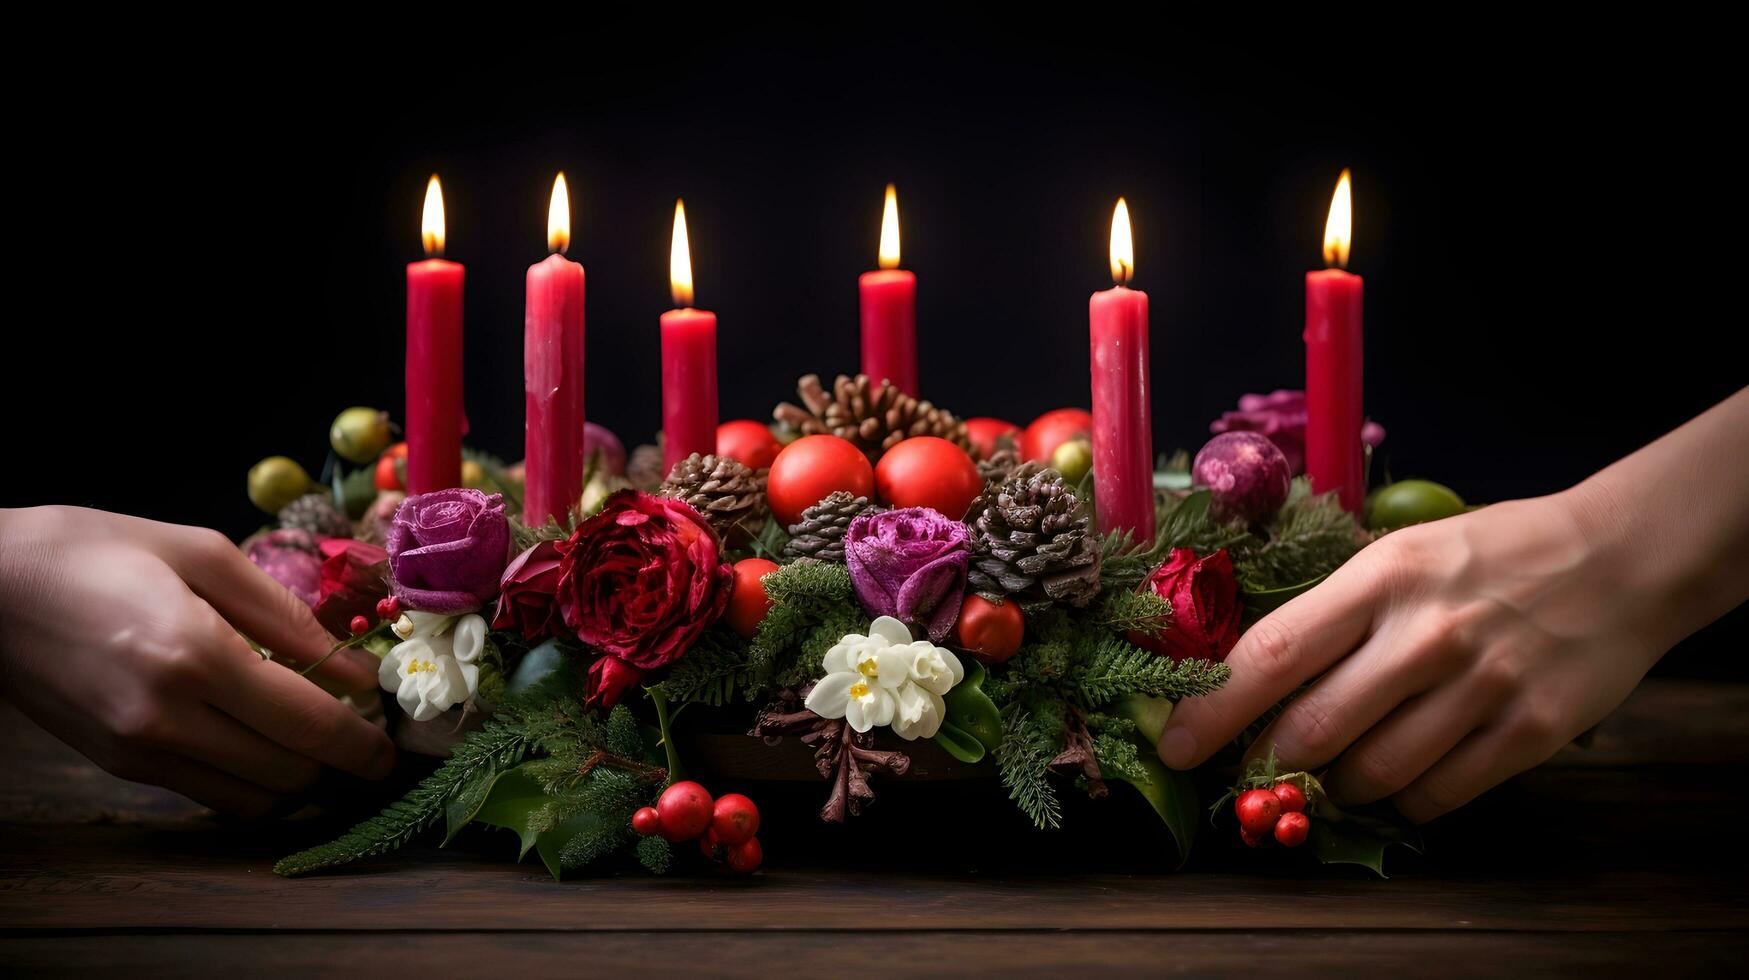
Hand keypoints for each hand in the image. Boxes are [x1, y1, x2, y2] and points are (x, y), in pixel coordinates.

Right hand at [0, 506, 394, 816]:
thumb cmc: (93, 549)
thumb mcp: (199, 552)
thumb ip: (283, 615)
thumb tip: (354, 668)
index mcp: (194, 654)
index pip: (307, 724)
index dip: (362, 744)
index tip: (391, 746)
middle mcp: (166, 717)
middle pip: (289, 773)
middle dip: (339, 763)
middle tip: (364, 734)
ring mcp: (137, 750)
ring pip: (253, 799)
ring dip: (298, 780)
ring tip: (316, 740)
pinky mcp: (118, 765)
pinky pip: (209, 794)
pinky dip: (251, 781)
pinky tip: (263, 743)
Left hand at [1157, 389, 1748, 821]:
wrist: (1619, 559)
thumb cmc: (1489, 555)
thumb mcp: (1402, 554)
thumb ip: (1334, 610)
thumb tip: (1243, 673)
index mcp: (1381, 578)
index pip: (1273, 653)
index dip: (1213, 708)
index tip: (1175, 744)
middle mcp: (1426, 633)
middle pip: (1313, 729)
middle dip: (1269, 762)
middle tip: (1258, 768)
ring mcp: (1480, 686)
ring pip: (1371, 775)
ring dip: (1339, 785)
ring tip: (1345, 763)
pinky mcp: (1527, 733)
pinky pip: (1436, 797)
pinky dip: (1405, 800)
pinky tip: (1407, 773)